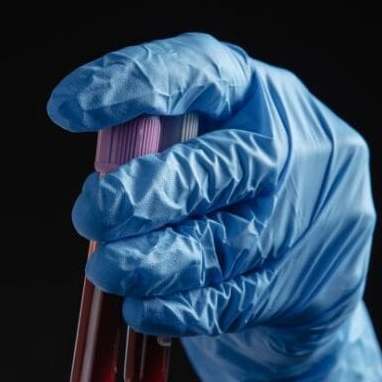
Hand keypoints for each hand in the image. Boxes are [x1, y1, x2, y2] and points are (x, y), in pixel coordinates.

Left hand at [48, 33, 381, 381]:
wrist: (316, 258)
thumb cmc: (233, 189)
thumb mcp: (204, 142)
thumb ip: (157, 147)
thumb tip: (101, 181)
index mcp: (260, 94)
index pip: (201, 72)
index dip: (133, 84)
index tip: (65, 108)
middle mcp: (293, 148)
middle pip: (221, 167)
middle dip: (145, 194)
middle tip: (89, 216)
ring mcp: (307, 221)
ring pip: (224, 245)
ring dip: (154, 263)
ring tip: (106, 271)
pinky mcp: (304, 287)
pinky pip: (233, 302)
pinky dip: (180, 309)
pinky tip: (140, 309)